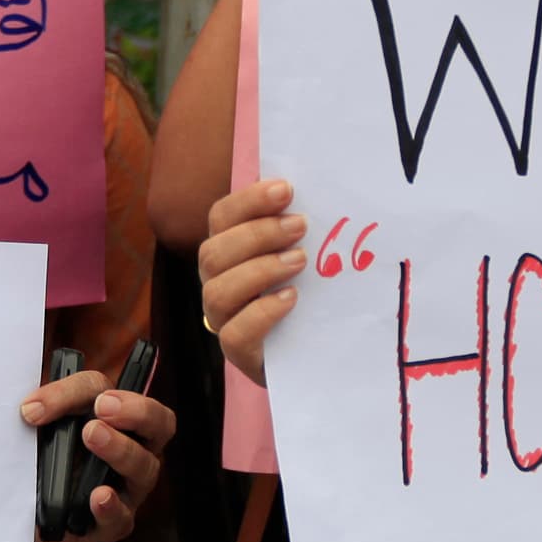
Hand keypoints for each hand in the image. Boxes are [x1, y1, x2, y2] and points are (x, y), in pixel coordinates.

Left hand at [22, 367, 175, 541]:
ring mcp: (126, 490)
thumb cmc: (34, 465)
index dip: (83, 391)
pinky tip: (97, 497)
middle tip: (102, 408)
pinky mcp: (110, 525)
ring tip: (91, 436)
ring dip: (120, 449)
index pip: (113, 392)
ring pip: (145, 468)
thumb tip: (30, 409)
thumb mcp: (35, 433)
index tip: (54, 401)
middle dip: (137, 411)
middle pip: (159, 424)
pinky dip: (111, 506)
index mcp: (113, 420)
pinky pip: (121, 517)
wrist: (17, 517)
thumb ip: (40, 414)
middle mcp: (130, 450)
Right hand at [196, 178, 305, 386]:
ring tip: (299, 261)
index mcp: (230, 249)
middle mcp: (218, 281)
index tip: (286, 190)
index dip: (248, 201)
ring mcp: (224, 319)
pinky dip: (262, 312)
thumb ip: (302, 224)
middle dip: (257, 234)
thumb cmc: (315, 290)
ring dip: (259, 270)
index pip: (221, 217)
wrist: (328, 346)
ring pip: (218, 292)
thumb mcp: (311, 251)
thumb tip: (314, 188)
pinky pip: (234, 334)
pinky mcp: (239, 352)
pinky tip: (292, 298)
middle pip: (213, 252)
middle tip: (300, 226)